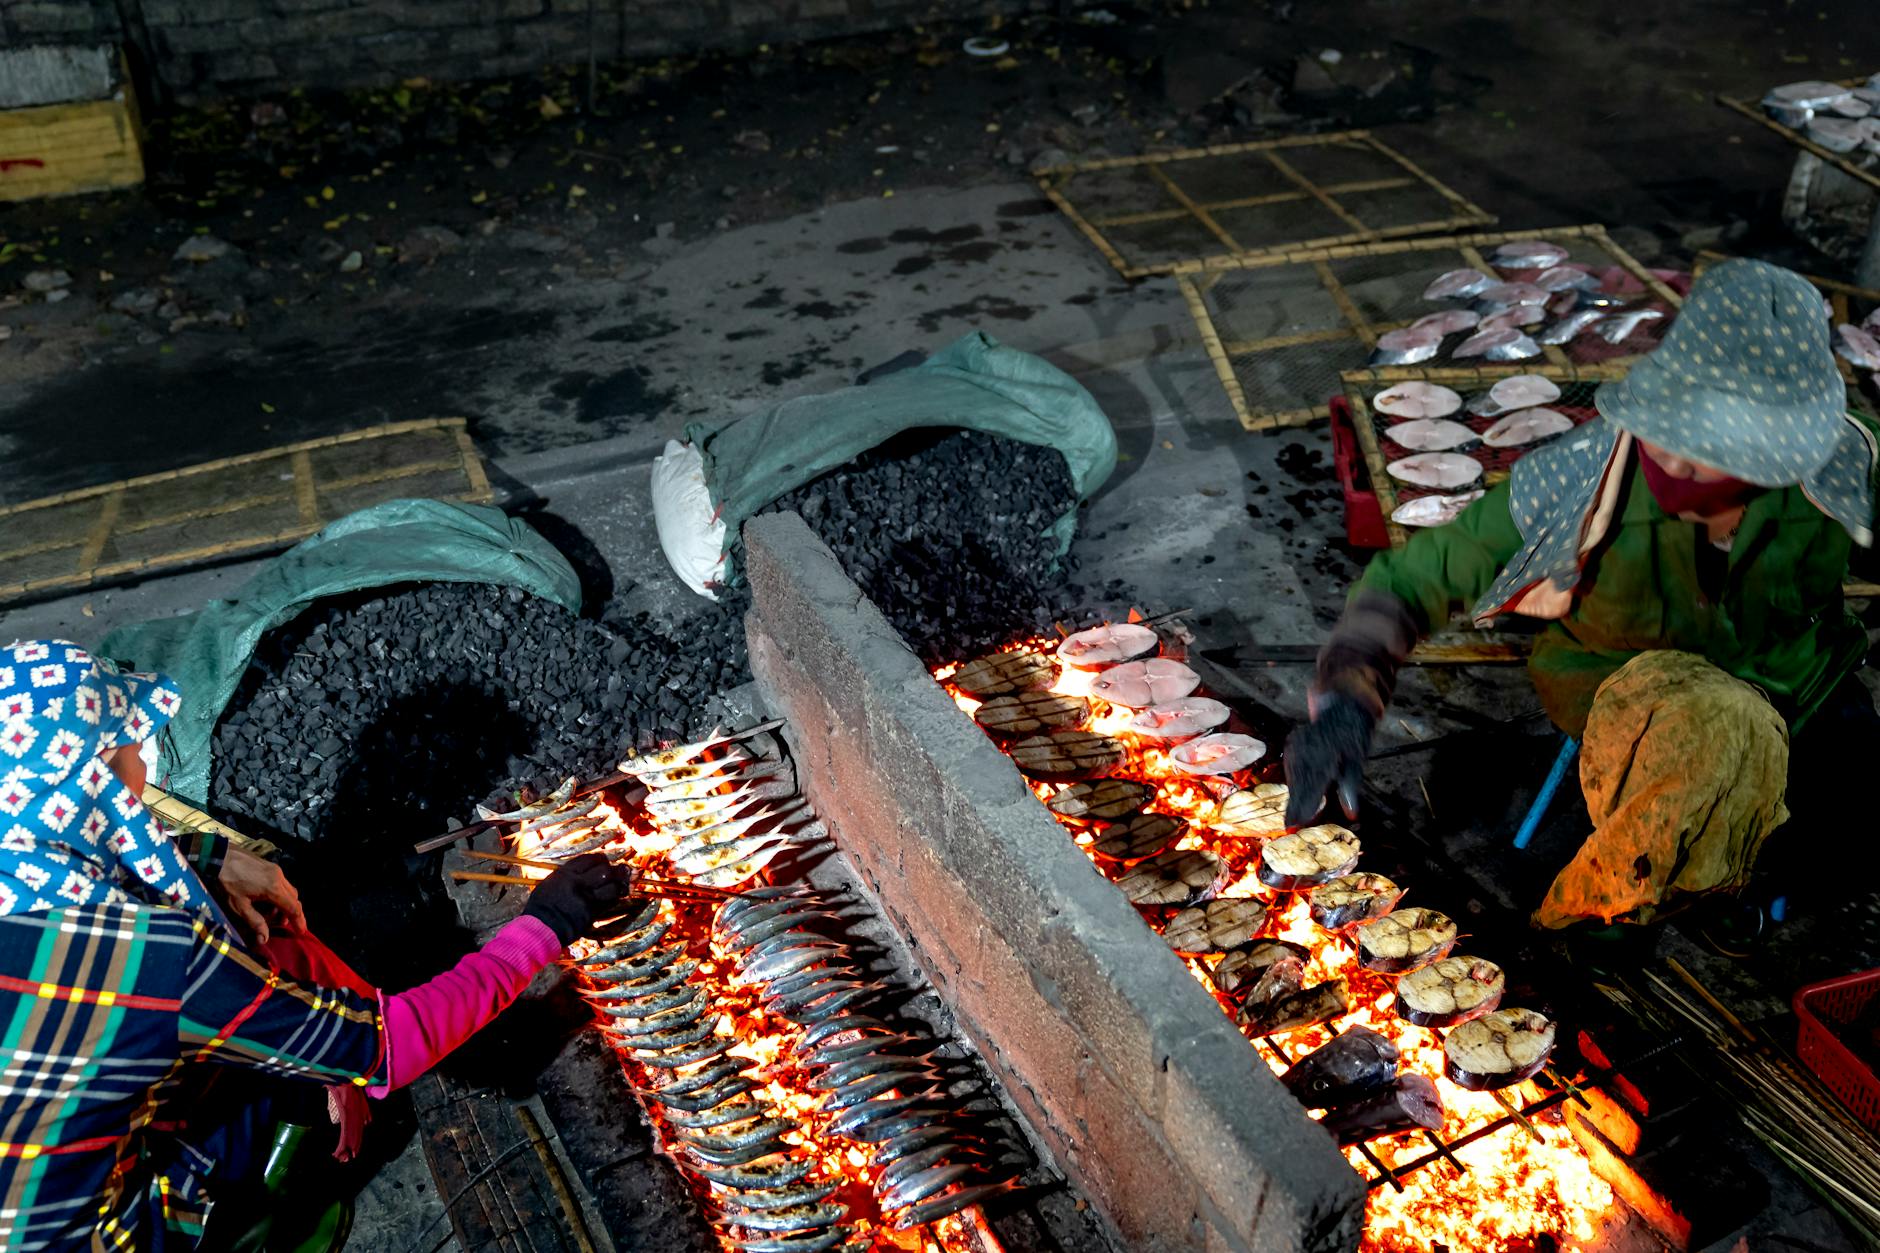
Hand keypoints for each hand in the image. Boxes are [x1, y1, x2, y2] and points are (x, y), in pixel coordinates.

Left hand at [218, 846, 306, 944]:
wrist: (220, 856)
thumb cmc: (228, 882)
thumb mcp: (239, 906)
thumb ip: (255, 922)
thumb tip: (264, 940)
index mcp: (273, 889)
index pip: (293, 908)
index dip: (299, 921)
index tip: (302, 932)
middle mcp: (280, 878)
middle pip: (294, 898)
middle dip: (292, 912)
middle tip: (282, 924)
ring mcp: (276, 870)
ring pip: (289, 890)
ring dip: (286, 902)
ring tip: (272, 912)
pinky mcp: (271, 866)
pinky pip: (282, 882)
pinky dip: (280, 893)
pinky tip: (267, 898)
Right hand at [524, 853, 636, 946]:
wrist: (539, 929)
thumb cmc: (540, 909)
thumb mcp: (549, 885)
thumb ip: (566, 877)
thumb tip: (581, 872)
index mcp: (564, 874)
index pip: (588, 859)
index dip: (600, 859)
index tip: (604, 861)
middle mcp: (576, 883)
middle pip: (603, 870)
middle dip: (614, 870)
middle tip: (620, 871)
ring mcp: (585, 898)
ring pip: (610, 885)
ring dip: (619, 884)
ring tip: (623, 884)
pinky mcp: (590, 912)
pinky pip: (608, 902)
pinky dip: (614, 898)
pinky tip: (617, 897)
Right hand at [1282, 693, 1376, 826]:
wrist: (1340, 709)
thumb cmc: (1352, 739)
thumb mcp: (1357, 762)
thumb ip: (1350, 788)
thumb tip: (1352, 815)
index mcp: (1327, 753)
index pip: (1312, 785)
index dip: (1303, 807)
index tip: (1295, 824)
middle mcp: (1308, 747)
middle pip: (1299, 782)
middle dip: (1296, 804)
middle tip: (1290, 826)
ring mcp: (1298, 743)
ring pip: (1293, 775)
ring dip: (1294, 794)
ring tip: (1292, 816)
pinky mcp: (1292, 742)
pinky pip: (1291, 766)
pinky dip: (1293, 780)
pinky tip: (1295, 794)